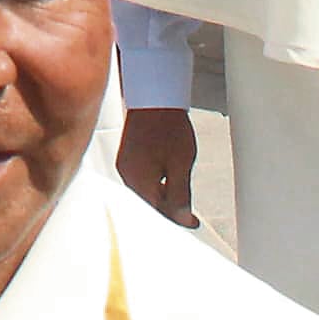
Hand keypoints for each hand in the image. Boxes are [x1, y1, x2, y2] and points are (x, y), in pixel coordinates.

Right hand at [116, 107, 199, 225]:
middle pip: (149, 205)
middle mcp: (127, 177)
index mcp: (139, 182)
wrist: (155, 98)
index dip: (177, 220)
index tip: (194, 221)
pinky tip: (167, 179)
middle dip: (169, 210)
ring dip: (161, 198)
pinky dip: (154, 185)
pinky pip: (140, 181)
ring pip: (144, 193)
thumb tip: (183, 220)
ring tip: (180, 191)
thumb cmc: (169, 127)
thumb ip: (180, 196)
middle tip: (189, 211)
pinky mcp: (127, 158)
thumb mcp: (181, 165)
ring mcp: (125, 167)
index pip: (157, 213)